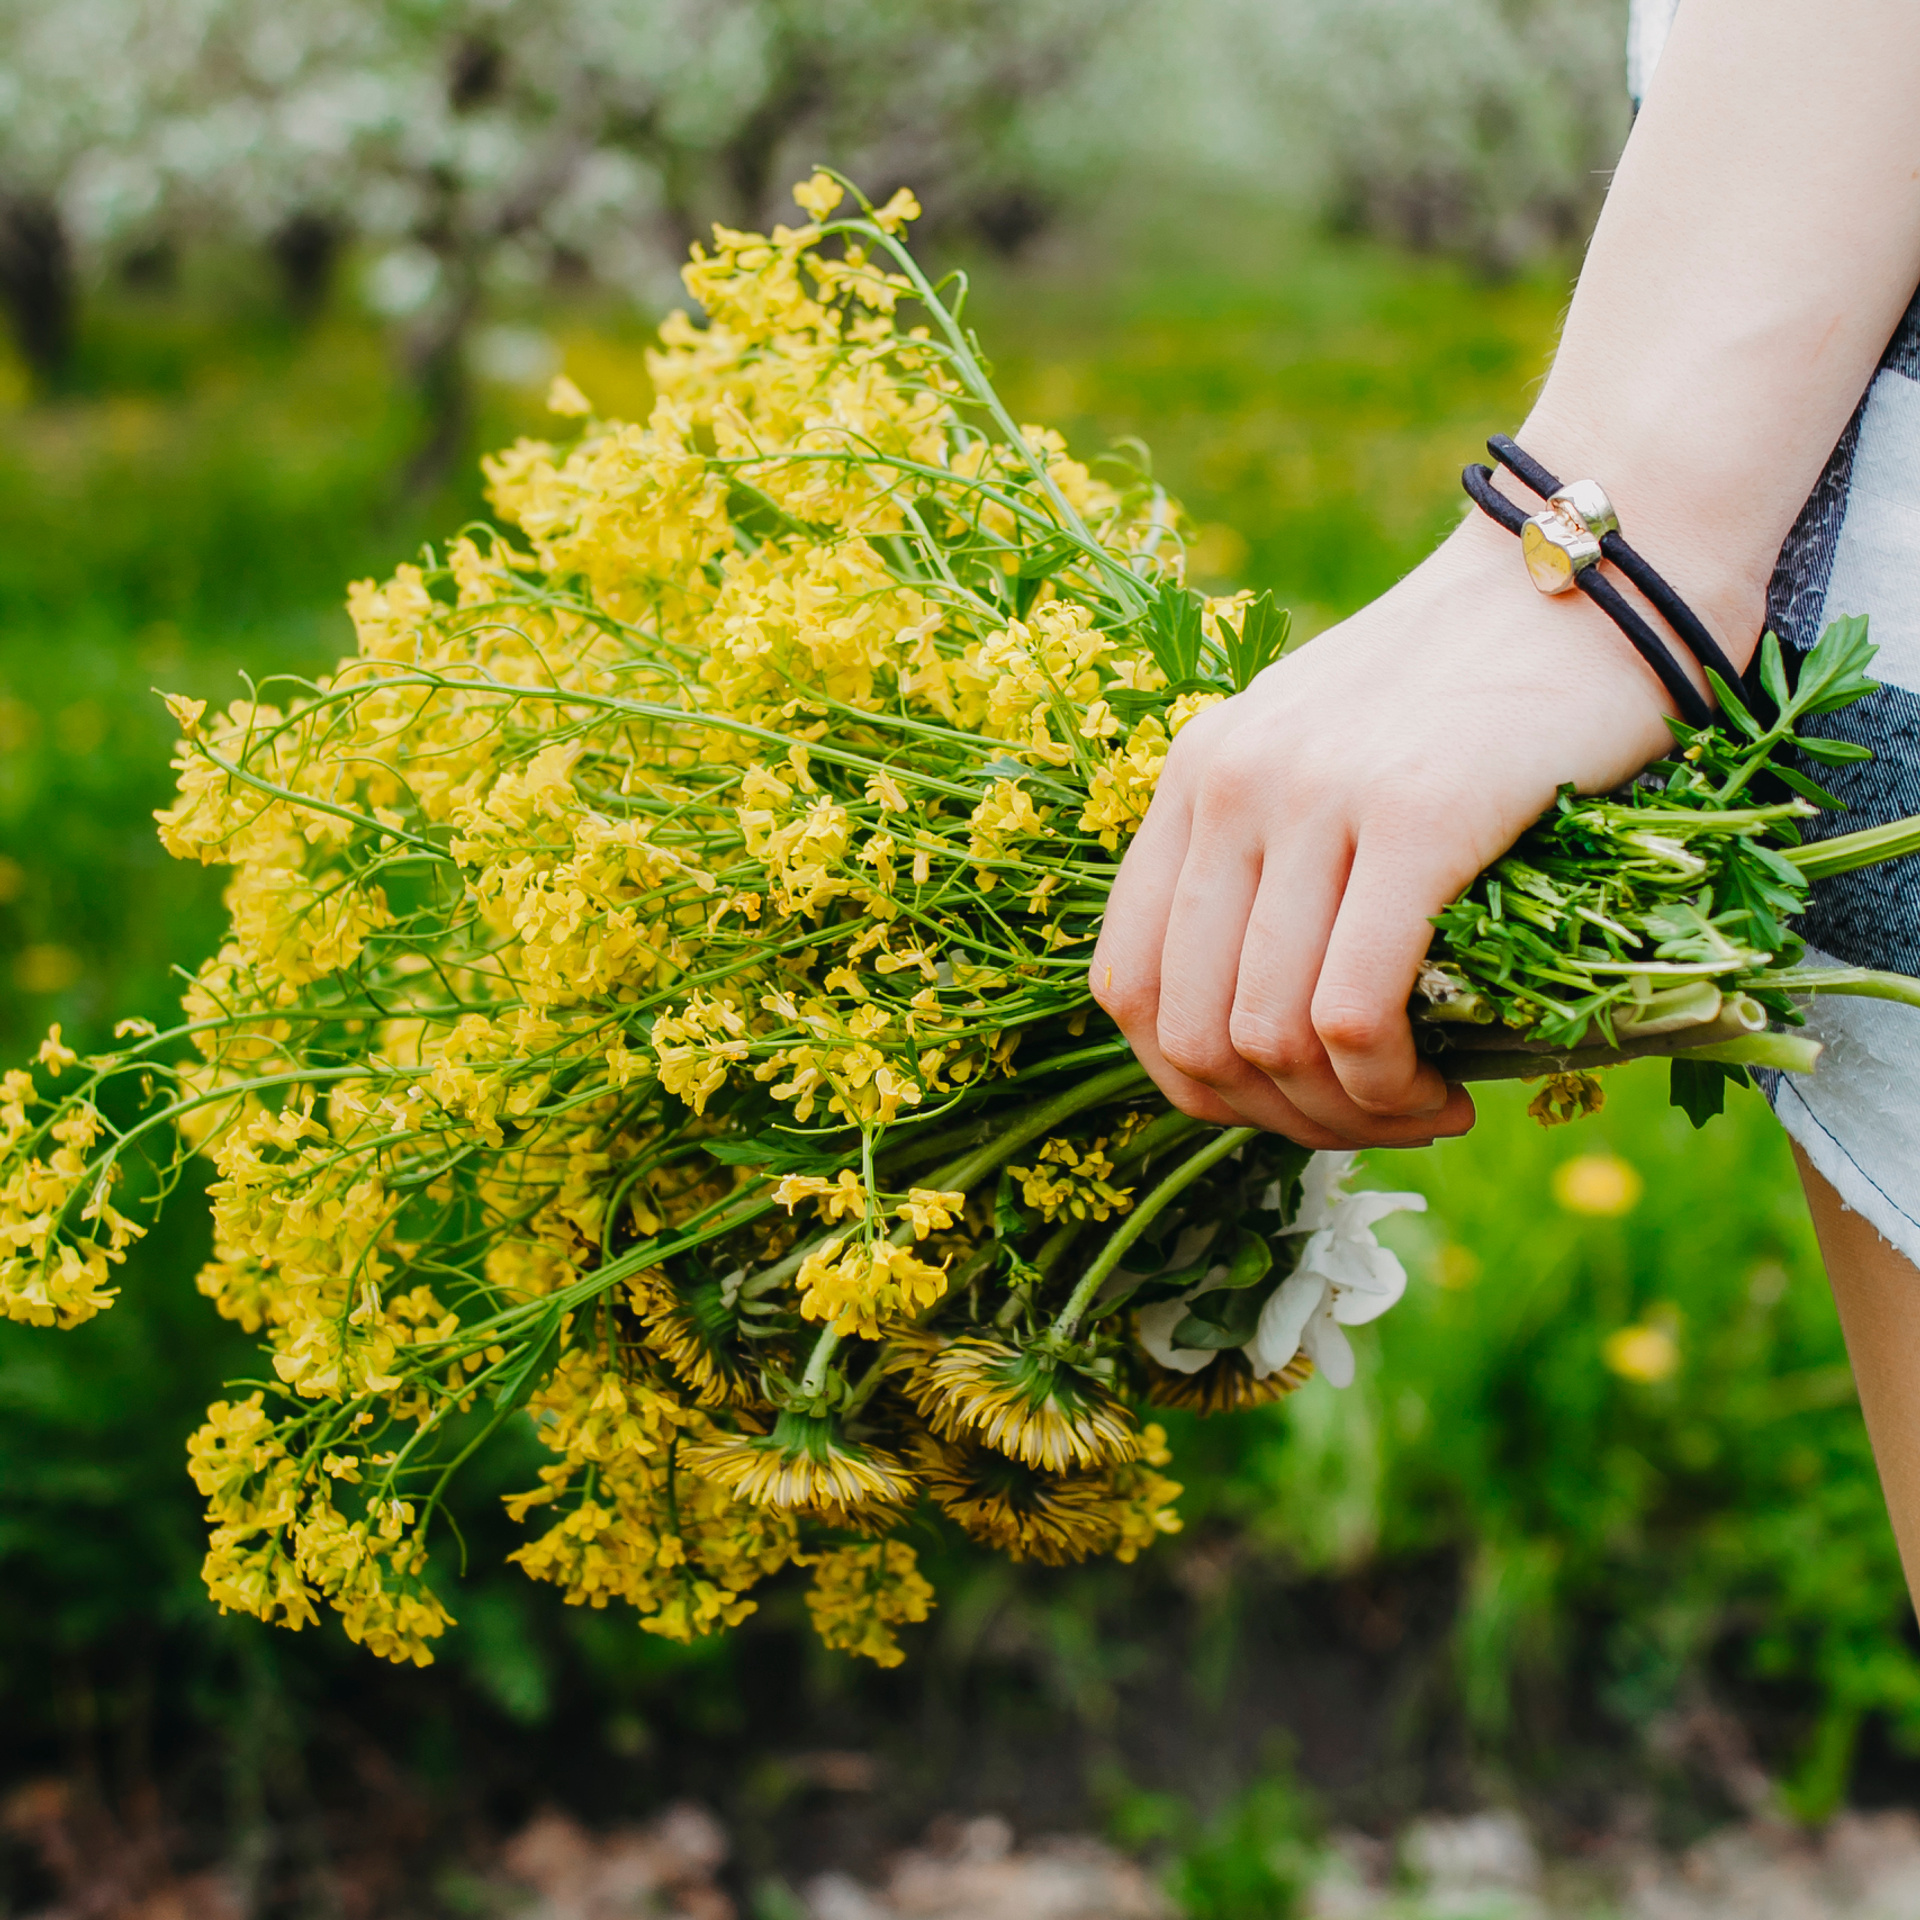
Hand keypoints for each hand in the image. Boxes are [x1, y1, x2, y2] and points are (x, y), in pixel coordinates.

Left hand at [1090, 512, 1748, 1148]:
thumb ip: (1266, 859)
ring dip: (1343, 1116)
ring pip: (1266, 1036)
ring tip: (1421, 1108)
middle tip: (1368, 1122)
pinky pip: (1351, 1009)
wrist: (1591, 573)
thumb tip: (1253, 1028)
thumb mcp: (1322, 755)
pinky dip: (1386, 1085)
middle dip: (1274, 1118)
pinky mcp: (1418, 819)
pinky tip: (1446, 1091)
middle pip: (1187, 1031)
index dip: (1190, 1083)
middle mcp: (1229, 786)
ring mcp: (1315, 799)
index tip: (1284, 1101)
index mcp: (1192, 778)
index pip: (1123, 985)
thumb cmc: (1469, 687)